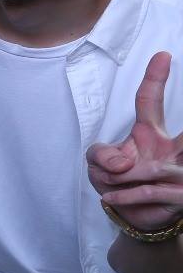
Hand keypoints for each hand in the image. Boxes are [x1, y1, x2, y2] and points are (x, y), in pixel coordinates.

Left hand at [88, 51, 182, 232]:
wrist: (134, 217)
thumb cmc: (120, 183)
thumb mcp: (98, 166)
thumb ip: (99, 155)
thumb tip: (121, 161)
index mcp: (151, 134)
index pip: (150, 102)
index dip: (155, 79)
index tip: (162, 55)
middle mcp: (172, 150)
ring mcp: (179, 173)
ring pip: (156, 169)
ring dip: (125, 177)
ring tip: (110, 181)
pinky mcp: (179, 196)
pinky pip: (151, 190)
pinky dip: (125, 195)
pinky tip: (108, 198)